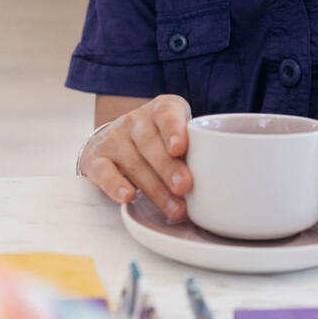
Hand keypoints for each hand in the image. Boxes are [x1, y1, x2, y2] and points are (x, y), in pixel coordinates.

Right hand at [79, 95, 192, 217]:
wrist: (117, 139)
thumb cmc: (160, 140)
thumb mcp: (179, 135)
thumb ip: (196, 148)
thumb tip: (221, 176)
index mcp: (161, 110)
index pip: (167, 114)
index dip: (173, 130)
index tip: (180, 148)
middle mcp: (135, 120)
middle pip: (151, 144)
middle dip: (169, 167)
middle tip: (185, 186)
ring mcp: (114, 139)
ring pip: (134, 163)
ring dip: (155, 188)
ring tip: (174, 208)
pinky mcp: (96, 158)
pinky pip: (104, 172)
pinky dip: (114, 185)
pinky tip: (128, 196)